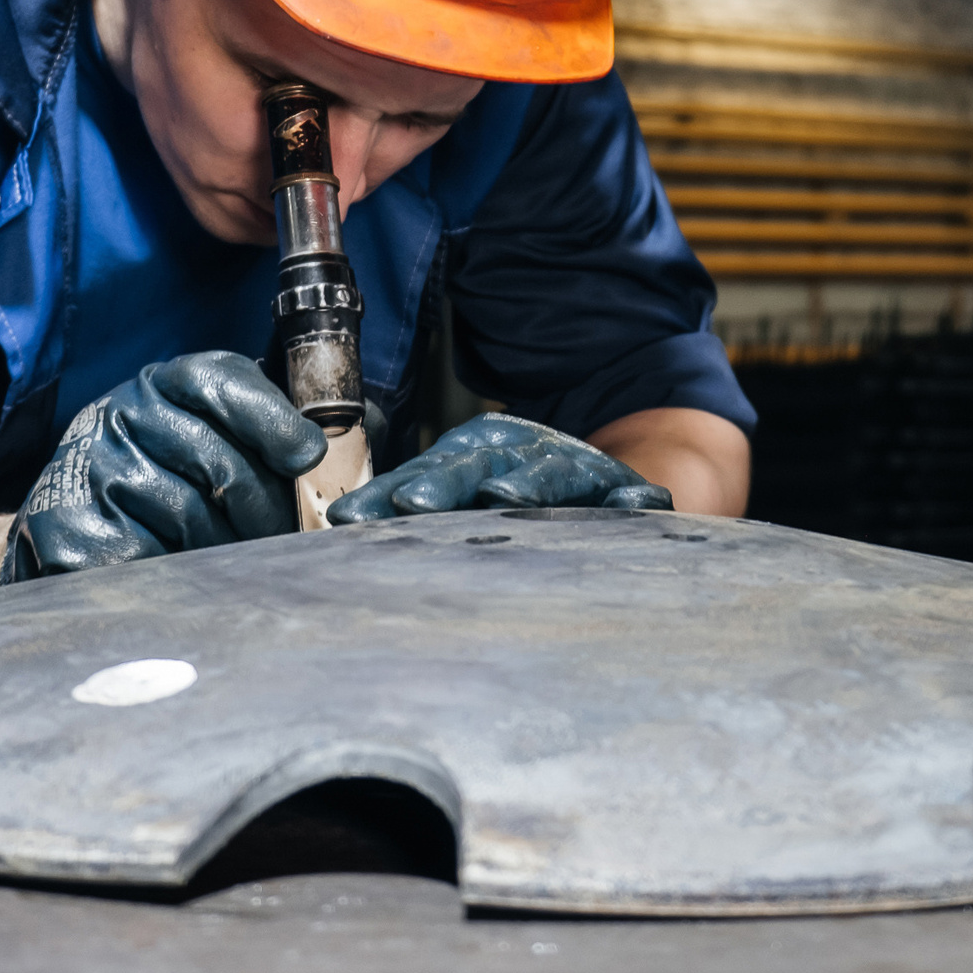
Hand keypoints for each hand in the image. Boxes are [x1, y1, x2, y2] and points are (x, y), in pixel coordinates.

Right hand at [0, 352, 328, 581]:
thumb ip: (280, 429)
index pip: (221, 381)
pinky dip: (173, 569)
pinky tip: (182, 571)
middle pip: (217, 457)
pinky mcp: (65, 522)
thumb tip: (367, 429)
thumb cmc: (169, 477)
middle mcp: (123, 413)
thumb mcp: (217, 433)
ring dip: (223, 545)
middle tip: (287, 536)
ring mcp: (89, 466)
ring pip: (186, 512)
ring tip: (235, 558)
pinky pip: (141, 553)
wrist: (72, 519)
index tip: (307, 457)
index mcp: (165, 383)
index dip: (271, 419)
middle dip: (264, 506)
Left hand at [327, 413, 671, 524]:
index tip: (348, 518)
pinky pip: (629, 495)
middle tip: (409, 505)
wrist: (603, 477)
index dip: (388, 492)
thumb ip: (408, 501)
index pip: (427, 471)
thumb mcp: (465, 489)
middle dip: (445, 484)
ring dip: (529, 484)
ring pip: (551, 474)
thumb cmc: (519, 488)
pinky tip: (632, 503)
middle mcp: (524, 454)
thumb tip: (340, 520)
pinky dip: (631, 499)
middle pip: (481, 466)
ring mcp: (576, 470)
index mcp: (480, 451)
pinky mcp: (622, 491)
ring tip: (504, 498)